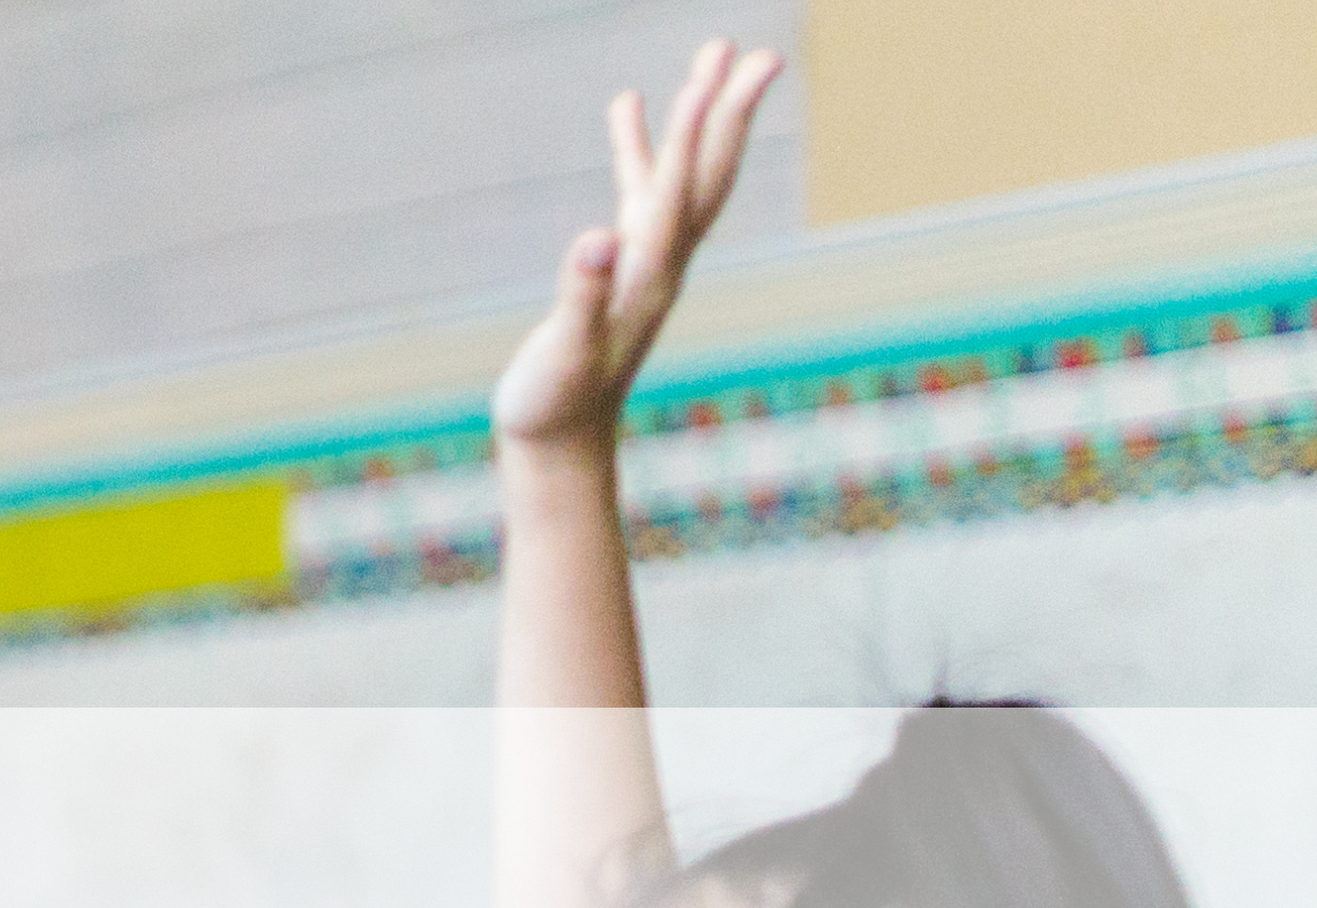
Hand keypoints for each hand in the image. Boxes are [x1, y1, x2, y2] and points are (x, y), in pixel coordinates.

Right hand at [489, 37, 781, 451]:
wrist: (562, 445)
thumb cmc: (554, 404)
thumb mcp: (562, 354)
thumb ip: (580, 296)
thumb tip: (598, 240)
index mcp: (649, 275)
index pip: (677, 190)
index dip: (691, 133)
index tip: (710, 77)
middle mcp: (662, 260)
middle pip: (709, 174)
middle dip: (732, 112)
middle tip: (762, 53)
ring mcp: (647, 259)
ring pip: (684, 173)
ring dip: (698, 115)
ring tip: (710, 54)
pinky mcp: (624, 264)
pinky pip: (642, 189)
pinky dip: (642, 145)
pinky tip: (628, 106)